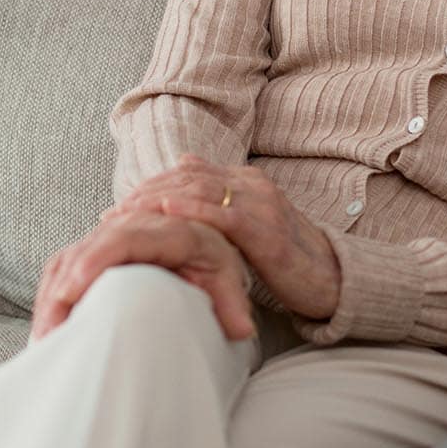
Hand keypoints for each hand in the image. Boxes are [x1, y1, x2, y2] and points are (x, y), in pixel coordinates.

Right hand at [32, 207, 256, 341]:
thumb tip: (242, 330)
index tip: (72, 290)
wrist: (207, 244)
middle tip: (49, 331)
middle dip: (64, 287)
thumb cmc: (217, 266)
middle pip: (89, 248)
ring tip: (44, 338)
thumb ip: (232, 304)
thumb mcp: (228, 282)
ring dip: (52, 295)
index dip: (96, 261)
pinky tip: (46, 326)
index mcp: (171, 231)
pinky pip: (65, 264)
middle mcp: (135, 227)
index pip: (126, 239)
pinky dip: (51, 293)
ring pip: (71, 257)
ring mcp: (111, 235)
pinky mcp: (96, 248)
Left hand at [114, 154, 343, 321]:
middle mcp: (253, 185)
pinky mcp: (266, 230)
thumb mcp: (250, 224)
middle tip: (115, 213)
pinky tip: (165, 216)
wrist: (331, 278)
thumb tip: (185, 169)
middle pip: (188, 176)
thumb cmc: (287, 257)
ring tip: (128, 216)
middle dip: (147, 193)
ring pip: (200, 190)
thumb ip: (221, 201)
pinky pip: (223, 216)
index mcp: (247, 181)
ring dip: (158, 201)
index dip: (152, 185)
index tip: (122, 205)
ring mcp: (261, 204)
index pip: (189, 172)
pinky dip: (190, 212)